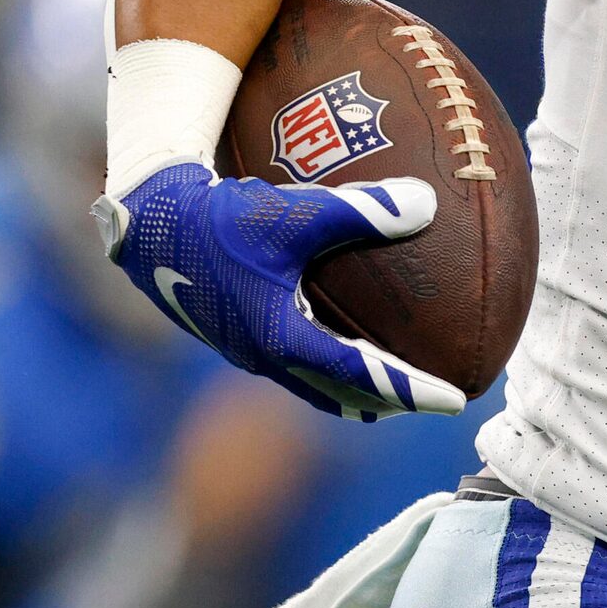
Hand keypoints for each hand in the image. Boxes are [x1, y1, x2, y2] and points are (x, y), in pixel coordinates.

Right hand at [92, 162, 463, 418]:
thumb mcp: (297, 211)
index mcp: (282, 339)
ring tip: (399, 392)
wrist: (151, 224)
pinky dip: (331, 372)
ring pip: (316, 387)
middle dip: (392, 402)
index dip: (411, 390)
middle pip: (342, 396)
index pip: (361, 377)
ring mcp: (248, 351)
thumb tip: (427, 205)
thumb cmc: (223, 218)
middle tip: (439, 401)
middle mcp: (265, 356)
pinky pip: (296, 368)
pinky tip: (346, 351)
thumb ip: (363, 209)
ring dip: (359, 393)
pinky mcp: (238, 336)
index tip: (455, 402)